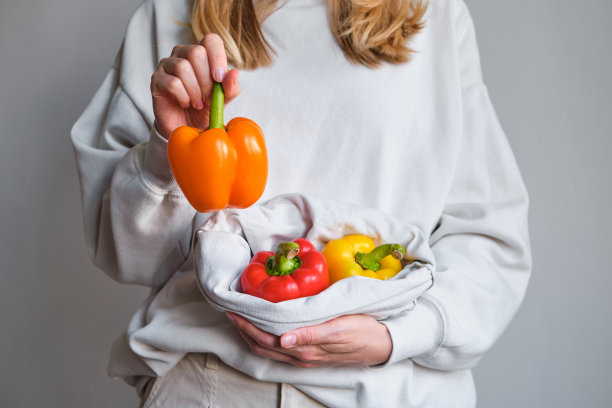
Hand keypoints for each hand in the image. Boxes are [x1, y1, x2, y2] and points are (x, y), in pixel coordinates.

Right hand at [150, 33, 240, 138]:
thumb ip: (231, 87)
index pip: (210, 40)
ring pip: (182, 66)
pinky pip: (172, 83)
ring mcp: (167, 65)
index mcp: (202, 53)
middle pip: (196, 52)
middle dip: (206, 80)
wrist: (186, 126)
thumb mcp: (224, 99)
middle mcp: (182, 53)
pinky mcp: (157, 80)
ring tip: (197, 103)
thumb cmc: (204, 108)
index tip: (219, 79)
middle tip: (208, 99)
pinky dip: (183, 97)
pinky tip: (185, 103)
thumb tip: (234, 73)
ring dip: (195, 90)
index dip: (217, 57)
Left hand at [226, 313, 392, 367]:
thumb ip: (311, 335)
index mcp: (304, 351)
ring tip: (243, 318)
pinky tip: (266, 326)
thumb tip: (283, 340)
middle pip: (262, 347)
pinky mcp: (311, 354)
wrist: (381, 344)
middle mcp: (300, 357)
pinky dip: (266, 339)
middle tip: (232, 311)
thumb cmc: (362, 331)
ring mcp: (305, 357)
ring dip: (253, 336)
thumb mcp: (338, 328)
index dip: (247, 327)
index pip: (265, 340)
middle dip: (244, 331)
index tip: (234, 310)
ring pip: (269, 350)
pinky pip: (279, 349)